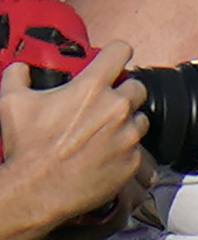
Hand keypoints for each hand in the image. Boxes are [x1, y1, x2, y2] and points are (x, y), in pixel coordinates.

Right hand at [0, 42, 156, 239]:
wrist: (37, 188)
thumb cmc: (25, 146)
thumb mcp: (10, 101)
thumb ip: (17, 75)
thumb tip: (22, 68)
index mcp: (90, 88)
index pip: (120, 52)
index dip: (118, 51)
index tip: (116, 55)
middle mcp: (116, 109)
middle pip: (137, 87)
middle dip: (123, 90)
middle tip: (105, 101)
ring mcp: (128, 136)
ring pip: (141, 118)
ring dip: (127, 121)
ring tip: (104, 130)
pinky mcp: (134, 161)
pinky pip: (140, 149)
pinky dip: (126, 149)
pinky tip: (106, 153)